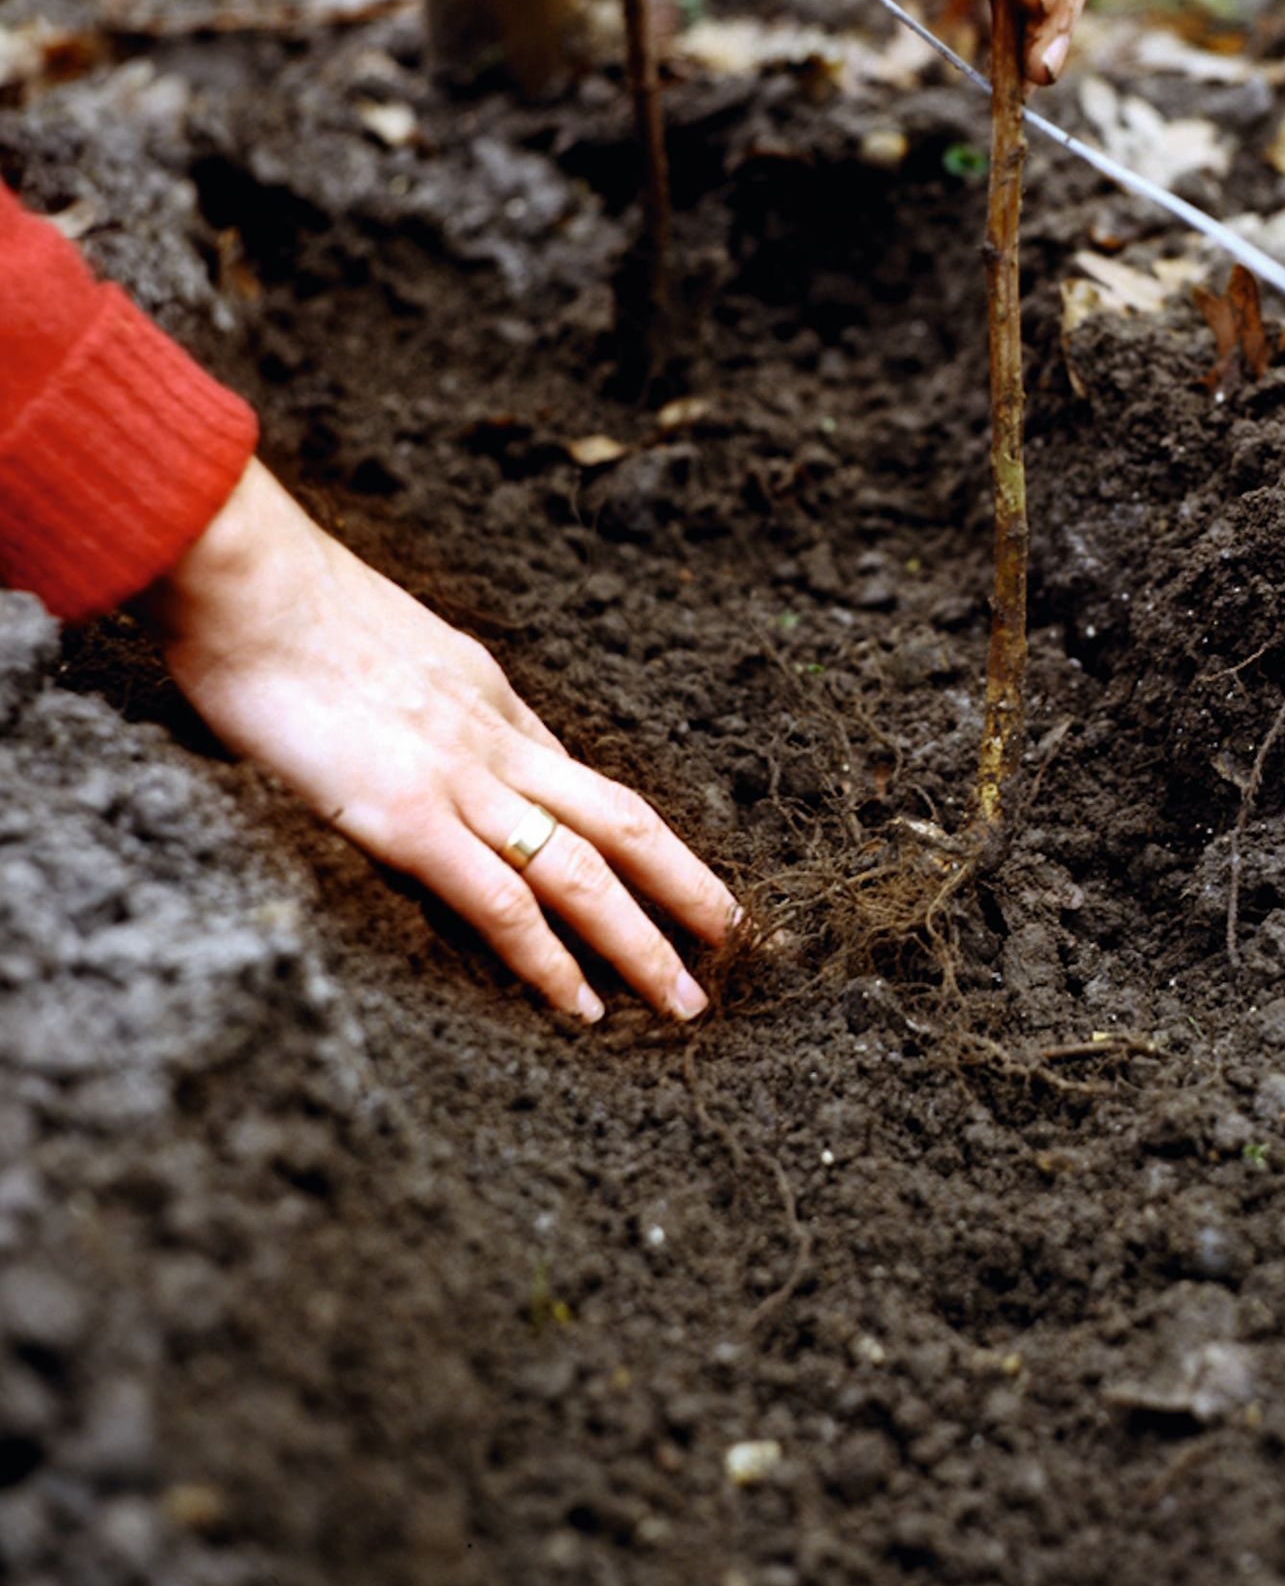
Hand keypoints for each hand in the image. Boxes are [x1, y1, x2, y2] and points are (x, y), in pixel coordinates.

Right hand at [138, 459, 732, 1024]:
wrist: (247, 579)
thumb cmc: (284, 605)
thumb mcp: (384, 641)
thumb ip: (425, 693)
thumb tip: (440, 725)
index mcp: (488, 696)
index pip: (577, 780)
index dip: (632, 836)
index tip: (670, 877)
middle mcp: (496, 739)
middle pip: (622, 821)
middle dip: (686, 885)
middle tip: (736, 939)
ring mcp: (461, 781)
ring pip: (585, 872)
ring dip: (643, 942)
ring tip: (687, 1000)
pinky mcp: (410, 819)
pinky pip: (504, 903)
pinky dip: (552, 961)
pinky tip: (583, 1007)